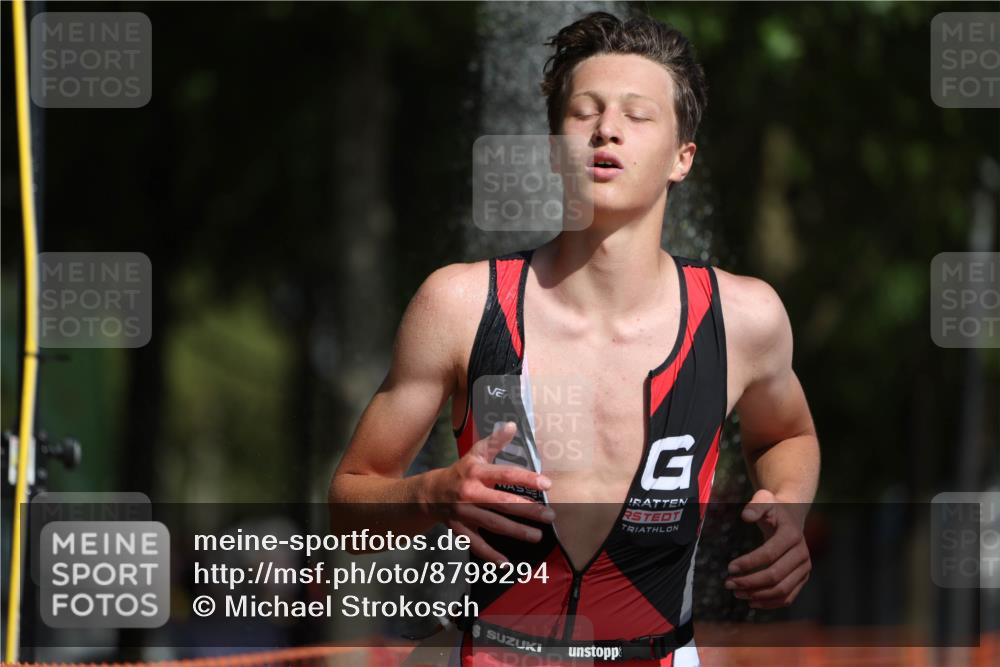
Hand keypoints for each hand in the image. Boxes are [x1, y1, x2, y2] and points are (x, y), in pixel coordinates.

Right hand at [426, 421, 554, 563]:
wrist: (429, 493)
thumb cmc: (460, 472)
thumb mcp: (476, 454)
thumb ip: (495, 441)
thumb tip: (513, 424)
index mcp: (476, 472)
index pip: (505, 474)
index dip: (527, 478)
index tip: (547, 484)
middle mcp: (470, 493)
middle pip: (502, 503)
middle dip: (528, 510)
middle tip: (549, 516)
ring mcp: (464, 513)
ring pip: (493, 524)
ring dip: (516, 531)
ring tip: (537, 536)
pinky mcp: (459, 529)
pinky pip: (476, 544)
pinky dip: (490, 555)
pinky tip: (506, 563)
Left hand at [724, 489, 810, 608]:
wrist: (791, 516)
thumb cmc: (773, 508)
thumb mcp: (764, 500)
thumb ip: (755, 506)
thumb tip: (745, 516)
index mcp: (792, 535)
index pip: (769, 554)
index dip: (749, 563)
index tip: (729, 568)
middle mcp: (802, 554)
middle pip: (775, 576)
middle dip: (750, 582)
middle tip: (728, 584)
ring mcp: (804, 568)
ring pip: (782, 590)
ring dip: (758, 595)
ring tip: (736, 593)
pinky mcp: (802, 578)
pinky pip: (788, 597)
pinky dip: (770, 603)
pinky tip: (751, 602)